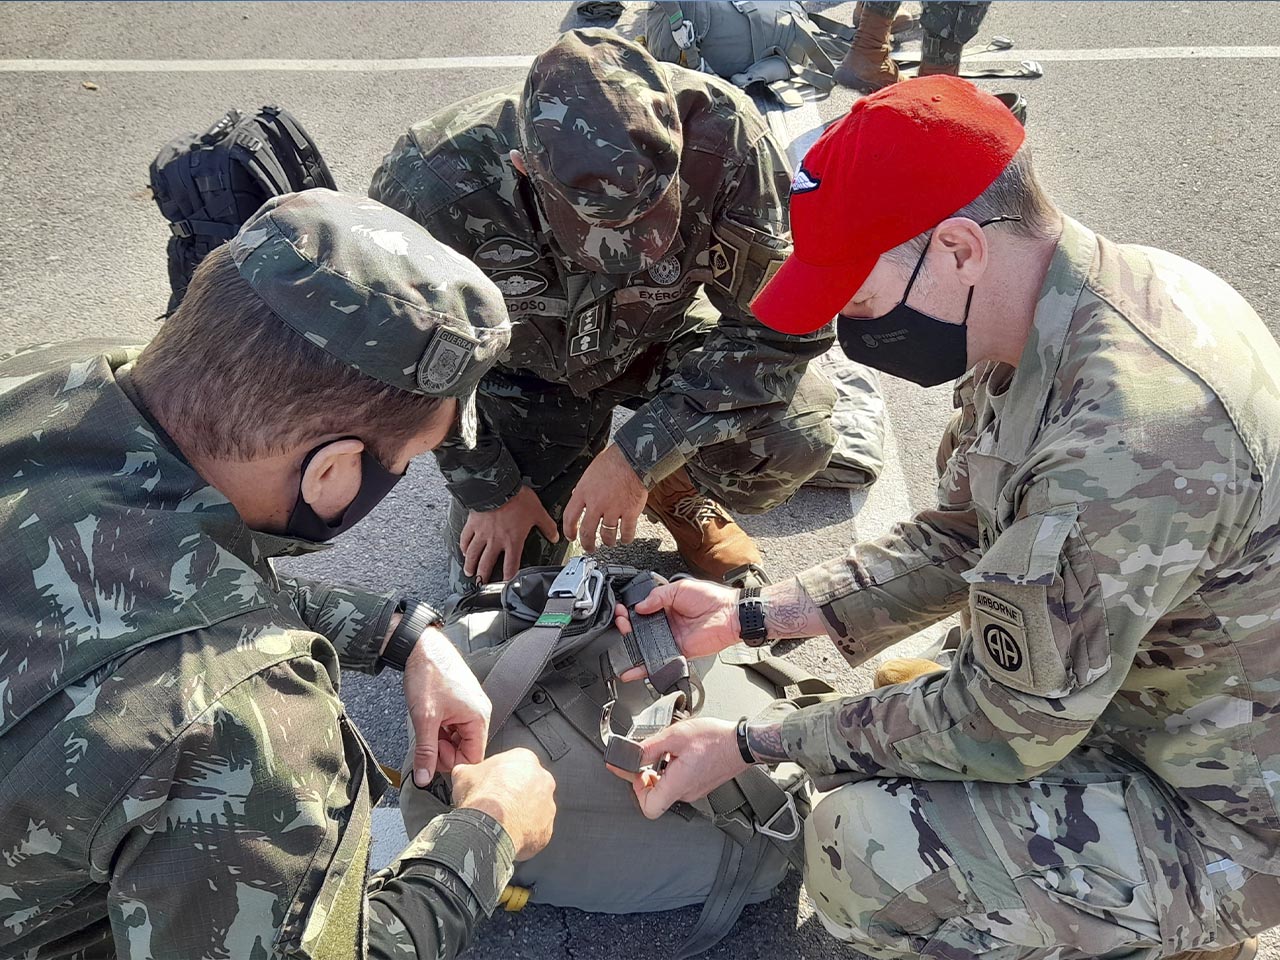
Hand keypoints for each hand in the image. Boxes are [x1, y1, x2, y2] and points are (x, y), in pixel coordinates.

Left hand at [404, 627, 490, 786]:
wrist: (421, 646)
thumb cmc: (429, 674)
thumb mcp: (425, 718)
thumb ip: (426, 751)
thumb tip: (424, 778)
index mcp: (479, 717)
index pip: (473, 757)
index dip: (451, 761)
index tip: (432, 755)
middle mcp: (480, 712)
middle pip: (467, 748)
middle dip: (444, 750)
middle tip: (427, 740)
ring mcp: (471, 706)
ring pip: (459, 737)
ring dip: (441, 739)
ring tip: (427, 726)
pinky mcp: (462, 701)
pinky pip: (455, 725)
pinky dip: (441, 728)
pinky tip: (430, 719)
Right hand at [453, 747, 556, 859]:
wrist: (490, 825)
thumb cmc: (481, 797)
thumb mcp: (464, 774)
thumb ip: (468, 770)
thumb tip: (462, 772)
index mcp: (525, 759)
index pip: (515, 766)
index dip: (500, 778)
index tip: (491, 787)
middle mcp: (543, 780)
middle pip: (529, 787)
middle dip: (515, 797)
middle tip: (496, 806)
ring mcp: (548, 806)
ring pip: (534, 811)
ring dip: (521, 816)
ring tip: (500, 824)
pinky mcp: (546, 830)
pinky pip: (535, 833)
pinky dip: (524, 836)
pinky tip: (507, 837)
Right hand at [460, 485, 558, 584]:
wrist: (499, 486)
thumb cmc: (518, 499)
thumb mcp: (538, 512)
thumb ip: (547, 526)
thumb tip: (555, 536)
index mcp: (513, 541)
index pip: (511, 565)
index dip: (508, 577)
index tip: (506, 583)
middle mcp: (495, 541)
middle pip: (487, 563)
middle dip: (484, 576)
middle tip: (481, 583)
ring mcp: (482, 533)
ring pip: (474, 554)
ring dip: (471, 565)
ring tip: (469, 572)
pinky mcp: (472, 523)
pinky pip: (465, 538)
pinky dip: (463, 546)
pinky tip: (464, 551)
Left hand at [564, 444, 647, 551]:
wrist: (633, 458)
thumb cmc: (613, 461)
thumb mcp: (590, 472)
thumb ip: (583, 487)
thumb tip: (577, 495)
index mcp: (584, 493)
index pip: (570, 517)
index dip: (569, 531)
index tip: (571, 536)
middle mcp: (597, 504)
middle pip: (587, 532)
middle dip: (587, 544)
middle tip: (589, 547)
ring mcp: (614, 510)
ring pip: (607, 535)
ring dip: (607, 542)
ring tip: (609, 542)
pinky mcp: (630, 512)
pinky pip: (626, 532)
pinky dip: (626, 538)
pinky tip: (625, 539)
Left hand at [609, 718, 748, 818]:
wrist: (741, 743)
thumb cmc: (715, 740)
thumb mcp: (675, 736)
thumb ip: (650, 747)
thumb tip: (631, 754)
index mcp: (677, 785)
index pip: (648, 807)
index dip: (636, 790)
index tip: (635, 772)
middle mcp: (685, 793)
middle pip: (655, 798)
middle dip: (644, 778)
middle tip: (644, 759)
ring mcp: (694, 790)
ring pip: (667, 789)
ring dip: (659, 772)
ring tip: (663, 753)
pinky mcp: (700, 784)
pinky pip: (679, 783)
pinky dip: (671, 771)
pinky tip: (677, 754)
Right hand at [612, 579, 739, 678]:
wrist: (729, 615)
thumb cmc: (712, 598)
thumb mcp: (680, 588)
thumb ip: (658, 596)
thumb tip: (639, 606)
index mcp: (667, 606)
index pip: (643, 610)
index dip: (631, 610)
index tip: (622, 610)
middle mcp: (668, 623)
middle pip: (640, 628)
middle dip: (627, 625)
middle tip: (621, 622)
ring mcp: (671, 638)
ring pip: (646, 645)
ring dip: (631, 644)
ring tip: (622, 638)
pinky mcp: (677, 652)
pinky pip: (658, 661)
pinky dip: (644, 667)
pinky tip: (631, 670)